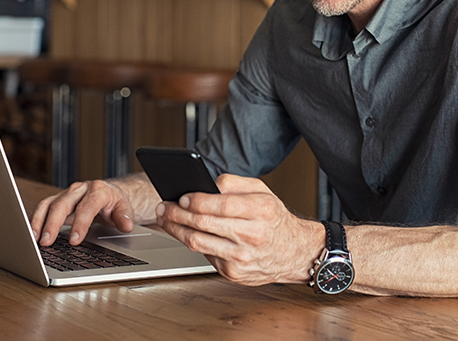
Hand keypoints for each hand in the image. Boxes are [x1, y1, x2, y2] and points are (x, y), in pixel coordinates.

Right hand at [31, 179, 134, 246]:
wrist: (109, 194)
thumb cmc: (115, 203)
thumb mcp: (124, 209)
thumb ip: (125, 217)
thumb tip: (126, 226)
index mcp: (98, 190)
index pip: (87, 206)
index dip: (80, 223)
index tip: (75, 240)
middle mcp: (81, 189)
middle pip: (63, 203)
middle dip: (54, 223)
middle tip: (47, 241)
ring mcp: (67, 194)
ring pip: (49, 204)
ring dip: (40, 221)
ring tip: (35, 239)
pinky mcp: (58, 200)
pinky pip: (43, 207)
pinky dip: (36, 220)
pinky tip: (32, 234)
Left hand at [155, 174, 324, 285]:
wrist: (293, 252)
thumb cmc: (274, 219)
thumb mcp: (263, 191)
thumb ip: (235, 183)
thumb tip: (208, 183)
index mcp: (261, 210)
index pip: (222, 205)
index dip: (197, 200)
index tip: (182, 196)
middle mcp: (252, 235)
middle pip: (205, 224)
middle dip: (178, 214)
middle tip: (164, 206)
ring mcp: (241, 258)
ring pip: (198, 242)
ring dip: (176, 229)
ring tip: (166, 219)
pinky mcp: (233, 273)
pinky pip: (204, 255)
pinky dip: (190, 242)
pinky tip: (182, 233)